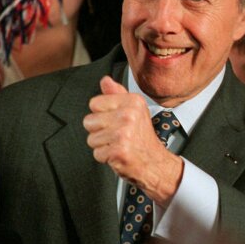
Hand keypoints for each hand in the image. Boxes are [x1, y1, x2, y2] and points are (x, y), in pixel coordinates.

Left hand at [83, 75, 183, 206]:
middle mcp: (129, 115)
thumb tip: (105, 80)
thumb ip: (117, 94)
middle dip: (100, 131)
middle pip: (89, 121)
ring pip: (91, 138)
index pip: (94, 103)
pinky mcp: (118, 150)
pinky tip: (118, 154)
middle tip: (117, 135)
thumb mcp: (134, 110)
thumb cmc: (142, 138)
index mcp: (132, 101)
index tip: (116, 120)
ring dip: (102, 145)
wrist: (155, 162)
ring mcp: (123, 133)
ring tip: (118, 144)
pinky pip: (97, 153)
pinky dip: (105, 157)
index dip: (102, 114)